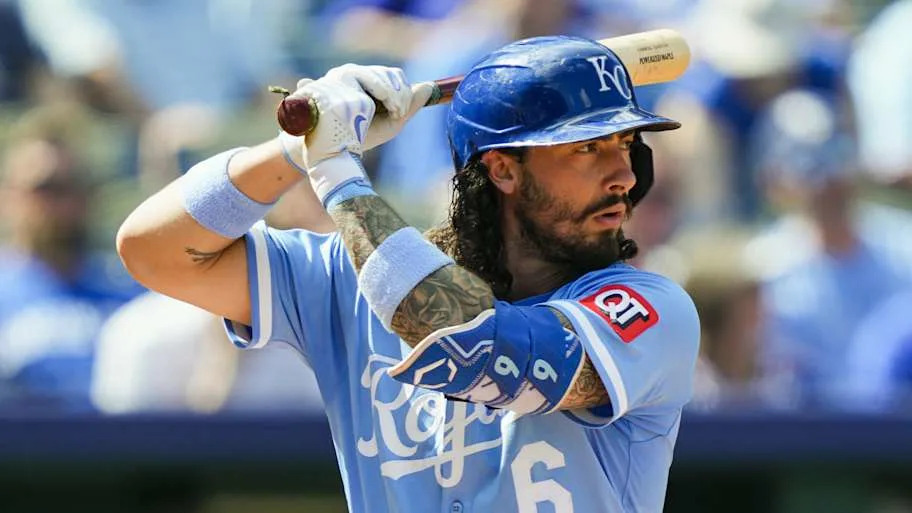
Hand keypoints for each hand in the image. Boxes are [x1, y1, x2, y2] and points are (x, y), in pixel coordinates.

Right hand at [280, 65, 433, 169]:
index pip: (391, 75)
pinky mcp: (332, 84)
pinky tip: (374, 108)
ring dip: (390, 94)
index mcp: (365, 80)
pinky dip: (376, 92)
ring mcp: (340, 77)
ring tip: (390, 112)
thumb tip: (428, 86)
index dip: (402, 92)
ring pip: (376, 74)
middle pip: (386, 73)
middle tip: (397, 115)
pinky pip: (361, 80)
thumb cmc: (358, 138)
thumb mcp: (390, 123)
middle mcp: (351, 73)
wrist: (330, 153)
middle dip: (399, 94)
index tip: (400, 113)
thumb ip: (409, 106)